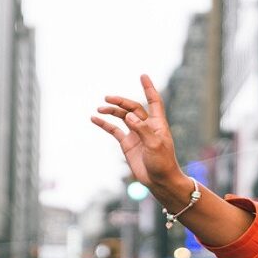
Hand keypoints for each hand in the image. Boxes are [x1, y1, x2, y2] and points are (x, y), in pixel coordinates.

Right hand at [91, 74, 184, 188]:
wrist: (159, 181)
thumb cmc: (163, 163)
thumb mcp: (154, 145)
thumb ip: (142, 129)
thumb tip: (129, 116)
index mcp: (157, 124)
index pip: (153, 101)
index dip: (148, 88)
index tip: (143, 76)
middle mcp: (146, 126)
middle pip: (133, 108)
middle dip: (121, 101)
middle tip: (107, 98)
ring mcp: (136, 134)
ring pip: (122, 117)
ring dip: (112, 111)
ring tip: (99, 109)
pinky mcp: (127, 144)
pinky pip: (114, 130)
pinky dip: (105, 124)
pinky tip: (94, 119)